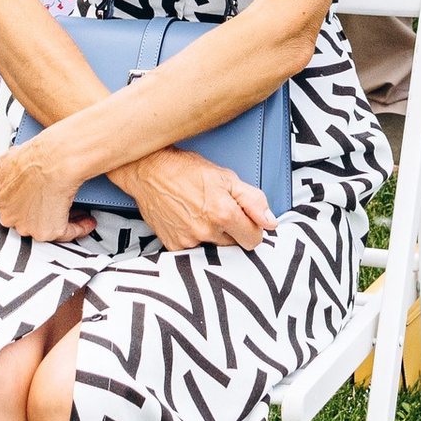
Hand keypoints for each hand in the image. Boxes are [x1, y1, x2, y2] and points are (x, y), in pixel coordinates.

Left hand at [0, 127, 97, 247]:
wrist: (56, 158)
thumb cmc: (37, 155)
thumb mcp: (6, 156)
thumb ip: (0, 171)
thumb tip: (4, 171)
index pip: (10, 206)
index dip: (26, 201)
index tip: (37, 199)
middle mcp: (10, 217)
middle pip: (27, 219)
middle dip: (42, 212)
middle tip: (56, 203)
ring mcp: (28, 226)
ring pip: (46, 227)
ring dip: (61, 219)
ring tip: (75, 211)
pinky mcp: (48, 232)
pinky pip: (66, 233)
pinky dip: (79, 228)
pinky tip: (86, 221)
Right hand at [119, 148, 273, 251]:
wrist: (149, 170)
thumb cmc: (187, 169)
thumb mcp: (226, 177)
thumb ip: (253, 200)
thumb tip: (271, 222)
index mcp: (223, 213)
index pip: (253, 239)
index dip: (251, 228)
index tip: (243, 219)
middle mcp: (206, 231)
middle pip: (233, 246)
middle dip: (231, 232)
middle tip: (219, 212)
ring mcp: (188, 241)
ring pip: (214, 249)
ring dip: (212, 236)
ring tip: (201, 214)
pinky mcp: (172, 246)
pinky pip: (193, 251)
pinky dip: (194, 239)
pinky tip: (187, 221)